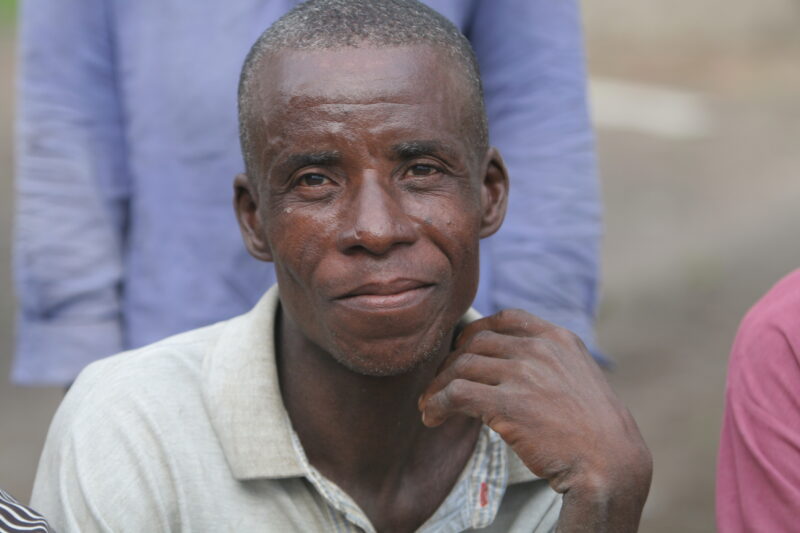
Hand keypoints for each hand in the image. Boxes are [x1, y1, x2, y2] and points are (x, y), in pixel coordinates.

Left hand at [418, 309, 651, 531]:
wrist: (610, 463)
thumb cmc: (594, 430)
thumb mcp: (578, 378)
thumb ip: (547, 363)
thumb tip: (507, 363)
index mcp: (558, 339)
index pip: (506, 318)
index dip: (477, 331)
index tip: (462, 349)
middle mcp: (539, 349)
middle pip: (476, 342)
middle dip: (452, 363)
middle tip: (441, 385)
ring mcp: (524, 374)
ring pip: (461, 366)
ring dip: (438, 386)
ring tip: (430, 405)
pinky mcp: (508, 404)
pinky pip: (456, 393)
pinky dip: (437, 403)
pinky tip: (433, 417)